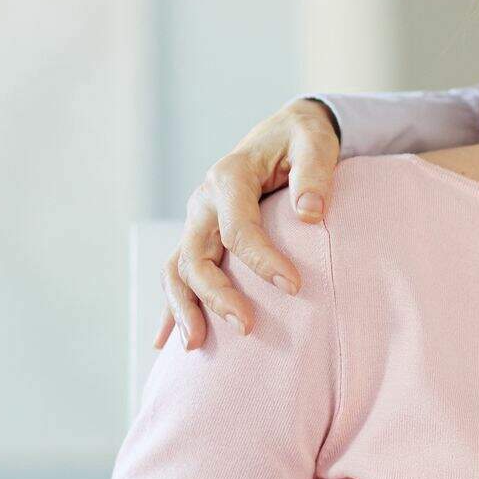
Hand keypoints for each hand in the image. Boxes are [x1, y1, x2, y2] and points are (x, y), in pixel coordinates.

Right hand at [155, 99, 341, 350]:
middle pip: (195, 255)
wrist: (285, 133)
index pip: (237, 228)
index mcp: (229, 176)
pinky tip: (164, 343)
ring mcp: (198, 222)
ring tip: (196, 346)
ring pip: (177, 270)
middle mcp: (204, 201)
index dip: (263, 260)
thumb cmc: (302, 140)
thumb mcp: (315, 143)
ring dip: (182, 308)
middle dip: (216, 295)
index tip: (295, 287)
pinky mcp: (200, 238)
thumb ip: (315, 172)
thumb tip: (310, 211)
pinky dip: (171, 308)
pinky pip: (178, 275)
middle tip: (246, 327)